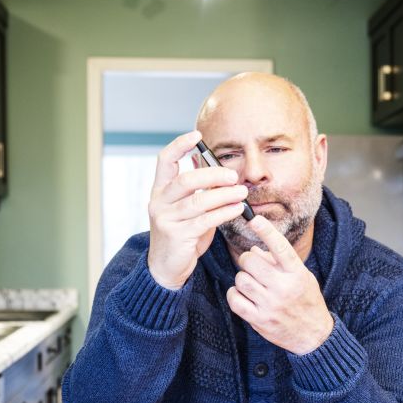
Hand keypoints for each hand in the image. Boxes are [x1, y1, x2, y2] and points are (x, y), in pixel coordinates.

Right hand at [147, 131, 248, 289]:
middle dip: (212, 175)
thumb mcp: (187, 208)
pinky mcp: (177, 236)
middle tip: (234, 176)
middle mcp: (159, 202)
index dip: (179, 145)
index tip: (197, 135)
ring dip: (224, 195)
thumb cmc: (182, 233)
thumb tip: (217, 168)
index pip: (164, 160)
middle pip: (185, 180)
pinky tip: (237, 208)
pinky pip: (205, 220)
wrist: (167, 267)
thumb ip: (198, 190)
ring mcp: (166, 220)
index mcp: (160, 190)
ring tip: (243, 192)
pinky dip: (224, 212)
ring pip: (198, 201)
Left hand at [226, 215, 333, 354]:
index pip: (280, 247)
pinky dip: (234, 294)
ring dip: (242, 278)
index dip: (266, 231)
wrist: (313, 335)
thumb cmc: (307, 301)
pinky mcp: (259, 319)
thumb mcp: (301, 276)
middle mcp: (284, 287)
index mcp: (297, 273)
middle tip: (251, 264)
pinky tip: (242, 295)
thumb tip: (255, 249)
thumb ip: (279, 262)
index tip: (254, 219)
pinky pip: (235, 299)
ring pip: (241, 279)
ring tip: (251, 282)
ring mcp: (270, 305)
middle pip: (251, 261)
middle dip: (247, 259)